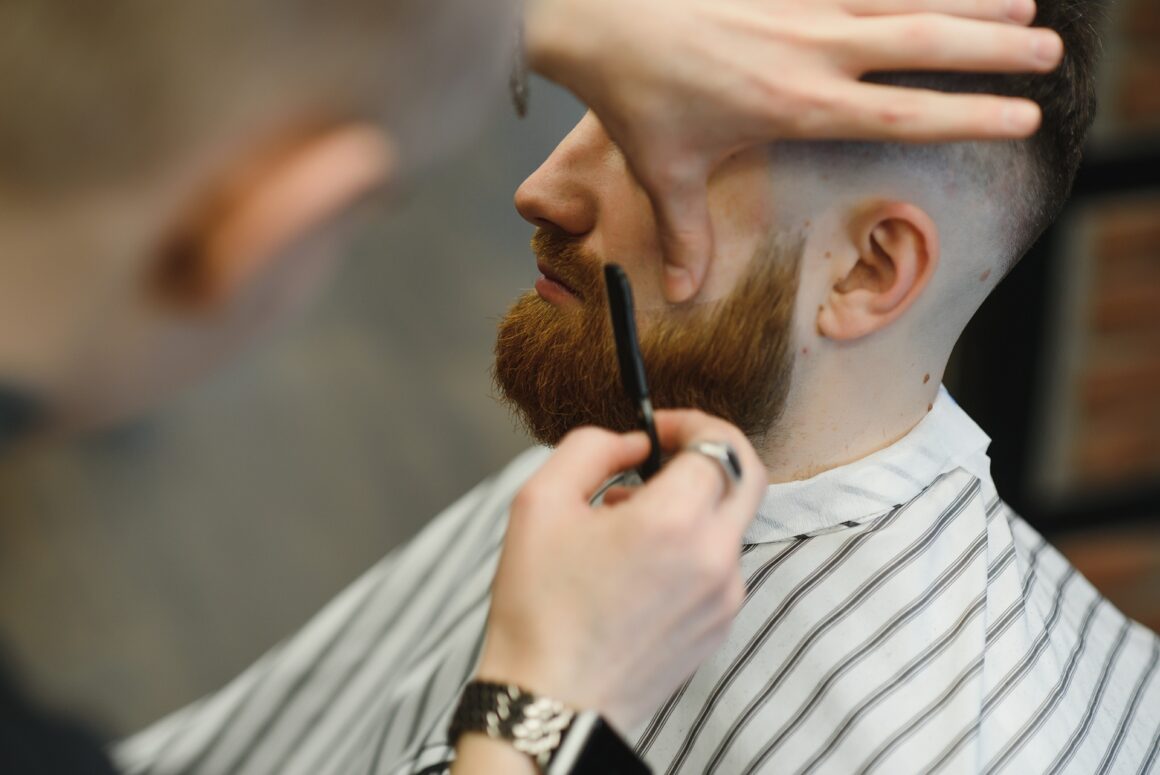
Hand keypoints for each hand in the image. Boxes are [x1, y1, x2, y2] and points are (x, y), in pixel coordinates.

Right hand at [475, 410, 765, 731]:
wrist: (551, 704)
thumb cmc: (539, 607)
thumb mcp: (540, 502)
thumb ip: (591, 448)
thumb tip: (633, 442)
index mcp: (674, 522)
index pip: (718, 444)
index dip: (689, 424)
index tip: (658, 431)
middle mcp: (714, 558)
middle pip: (747, 476)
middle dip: (710, 453)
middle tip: (664, 458)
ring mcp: (725, 597)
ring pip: (730, 522)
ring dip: (692, 505)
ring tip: (626, 525)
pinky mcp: (720, 625)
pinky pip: (720, 564)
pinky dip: (691, 547)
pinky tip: (638, 566)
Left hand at [525, 0, 1063, 301]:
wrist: (600, 20)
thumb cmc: (635, 97)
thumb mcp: (664, 175)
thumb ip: (685, 237)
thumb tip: (683, 295)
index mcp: (798, 104)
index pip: (902, 112)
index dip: (966, 113)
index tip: (1019, 115)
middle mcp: (813, 50)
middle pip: (922, 46)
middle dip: (992, 52)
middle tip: (1049, 54)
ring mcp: (800, 7)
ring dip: (965, 2)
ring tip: (1022, 4)